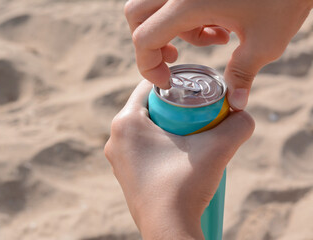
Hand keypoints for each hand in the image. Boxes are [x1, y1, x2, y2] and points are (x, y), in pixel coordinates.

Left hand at [104, 80, 254, 238]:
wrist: (168, 229)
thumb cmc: (184, 186)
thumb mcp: (217, 149)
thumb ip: (238, 125)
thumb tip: (245, 114)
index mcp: (125, 123)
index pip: (149, 87)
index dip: (174, 83)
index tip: (193, 90)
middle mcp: (114, 139)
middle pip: (148, 109)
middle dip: (173, 108)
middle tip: (197, 115)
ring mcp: (118, 159)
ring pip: (144, 130)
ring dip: (167, 128)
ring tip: (191, 137)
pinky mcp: (125, 175)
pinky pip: (141, 148)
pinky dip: (159, 146)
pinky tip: (178, 157)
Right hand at [125, 0, 312, 109]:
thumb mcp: (265, 41)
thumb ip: (243, 74)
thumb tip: (236, 104)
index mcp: (187, 3)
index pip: (144, 37)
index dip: (148, 66)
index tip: (167, 81)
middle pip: (136, 15)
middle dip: (150, 43)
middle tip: (175, 57)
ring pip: (155, 6)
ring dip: (173, 29)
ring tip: (213, 38)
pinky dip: (187, 17)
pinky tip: (220, 25)